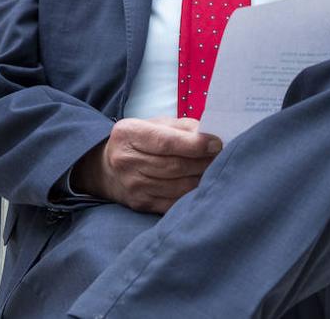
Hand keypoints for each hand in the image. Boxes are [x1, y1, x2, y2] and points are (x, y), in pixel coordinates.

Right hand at [72, 117, 221, 214]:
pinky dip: (193, 195)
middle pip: (175, 166)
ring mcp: (134, 186)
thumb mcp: (151, 124)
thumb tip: (210, 135)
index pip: (166, 142)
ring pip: (178, 186)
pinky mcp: (142, 204)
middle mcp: (127, 161)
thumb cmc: (137, 142)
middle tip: (223, 157)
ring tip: (215, 170)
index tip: (217, 143)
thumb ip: (180, 128)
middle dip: (204, 162)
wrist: (106, 169)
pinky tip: (203, 186)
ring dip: (202, 179)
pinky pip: (175, 203)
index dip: (194, 144)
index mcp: (129, 134)